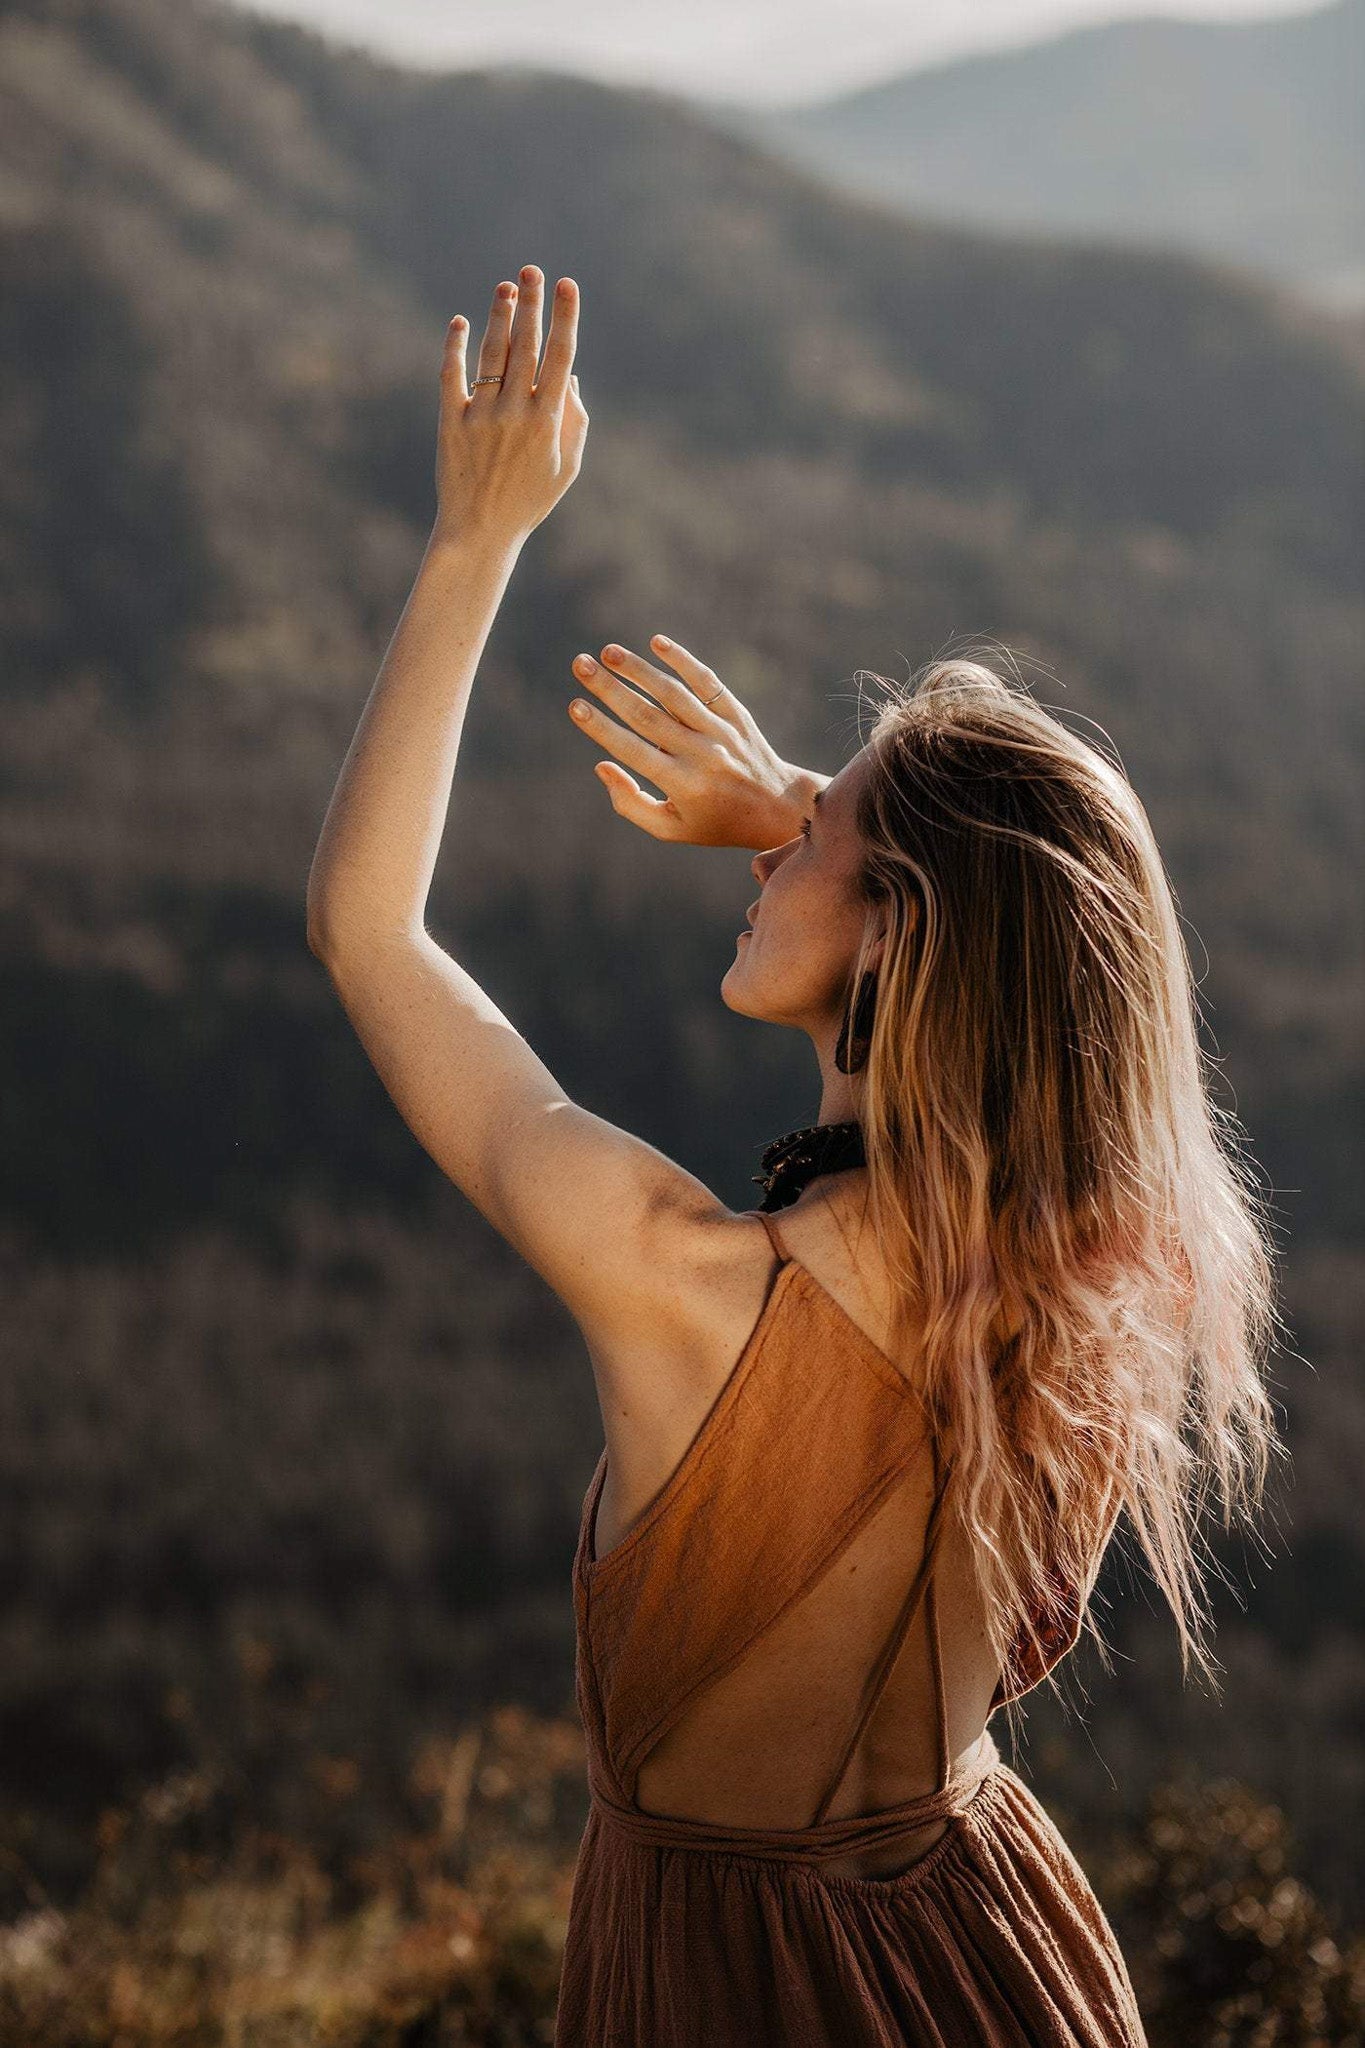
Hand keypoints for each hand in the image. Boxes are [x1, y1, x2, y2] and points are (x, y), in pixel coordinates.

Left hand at [433, 265, 588, 543]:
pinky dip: (455, 347)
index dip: (565, 317)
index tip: (567, 285)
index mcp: (547, 422)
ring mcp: (480, 415)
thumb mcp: (566, 468)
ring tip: (506, 287)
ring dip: (499, 316)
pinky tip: (459, 322)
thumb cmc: (529, 501)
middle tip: (532, 270)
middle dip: (532, 303)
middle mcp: (514, 412)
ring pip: (491, 354)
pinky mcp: (449, 421)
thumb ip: (574, 421)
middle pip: (525, 345)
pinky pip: (451, 375)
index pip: (560, 357)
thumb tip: (568, 374)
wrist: (479, 531)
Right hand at [566, 635, 819, 849]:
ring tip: (608, 652)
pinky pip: (707, 682)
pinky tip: (657, 643)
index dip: (601, 727)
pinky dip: (683, 660)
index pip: (633, 750)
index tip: (575, 705)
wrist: (778, 808)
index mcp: (682, 785)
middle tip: (580, 663)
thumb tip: (602, 765)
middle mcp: (702, 755)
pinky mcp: (736, 714)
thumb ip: (632, 804)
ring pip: (674, 693)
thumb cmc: (715, 821)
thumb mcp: (671, 828)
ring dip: (639, 669)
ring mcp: (721, 731)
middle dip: (610, 688)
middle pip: (647, 715)